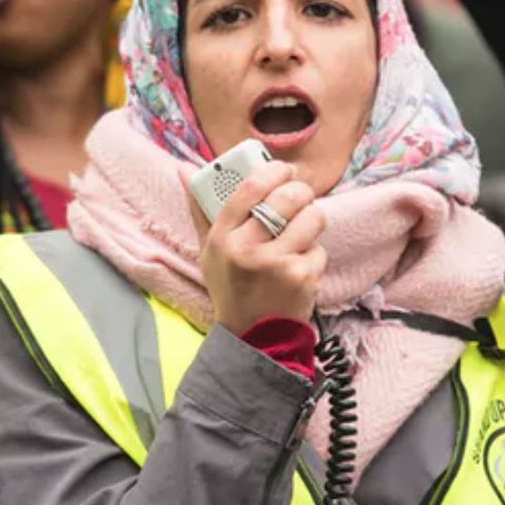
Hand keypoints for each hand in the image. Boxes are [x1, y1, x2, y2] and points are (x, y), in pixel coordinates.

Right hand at [184, 160, 326, 334]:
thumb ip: (201, 208)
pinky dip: (314, 255)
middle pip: (287, 196)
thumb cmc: (231, 286)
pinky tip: (299, 268)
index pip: (250, 187)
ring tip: (301, 232)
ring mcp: (277, 264)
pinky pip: (319, 248)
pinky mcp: (302, 277)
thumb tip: (184, 168)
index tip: (284, 169)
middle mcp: (247, 249)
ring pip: (312, 217)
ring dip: (313, 220)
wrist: (252, 337)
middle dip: (301, 191)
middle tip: (301, 196)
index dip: (273, 170)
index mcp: (222, 238)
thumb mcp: (209, 250)